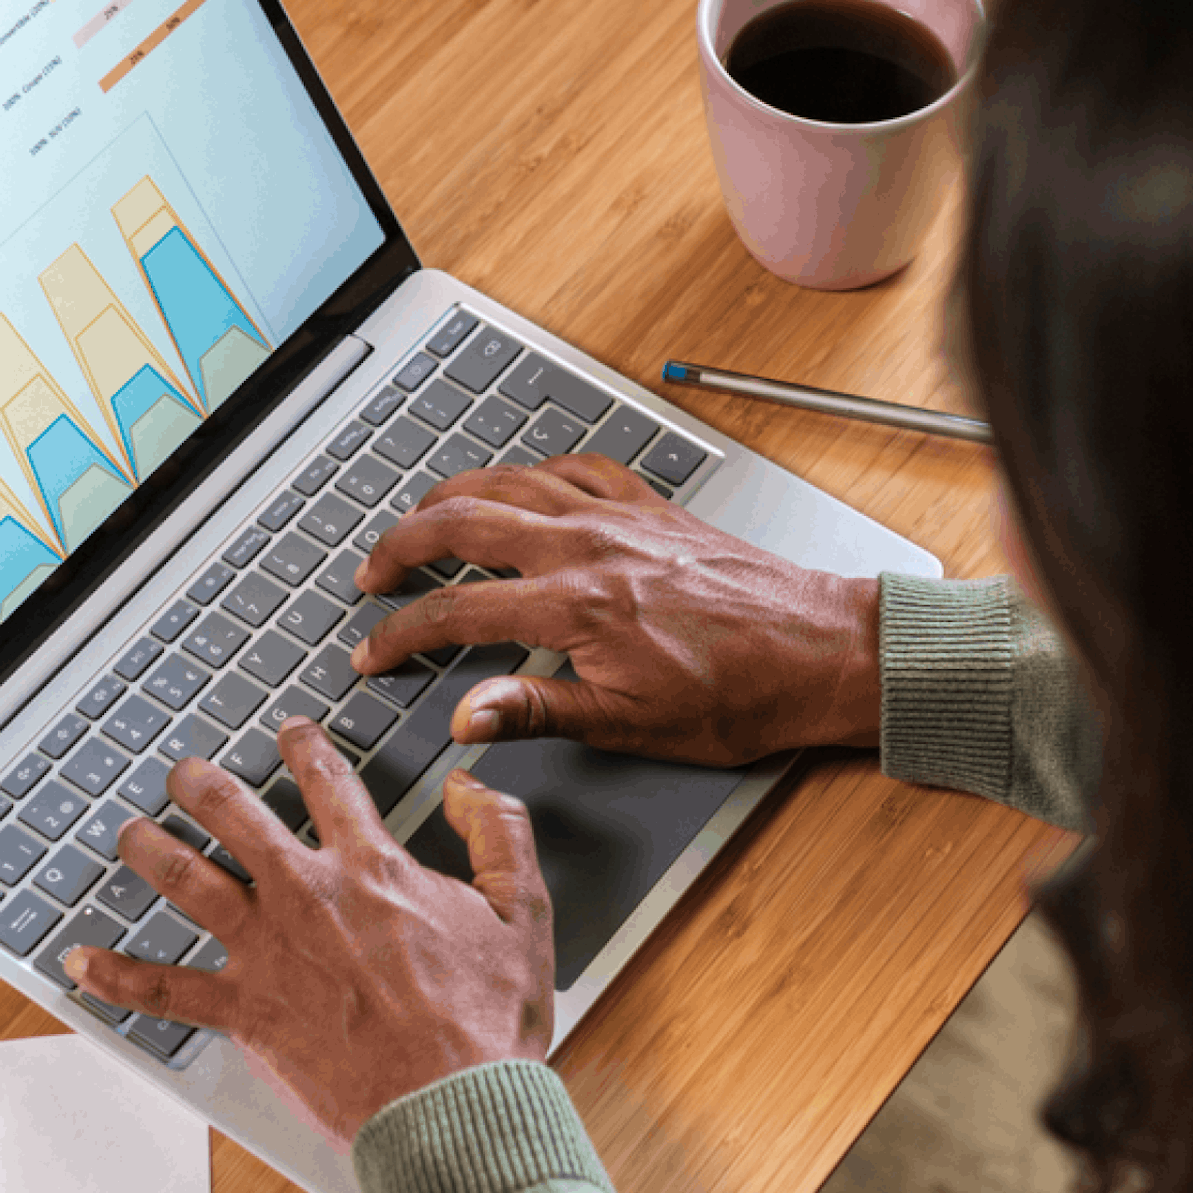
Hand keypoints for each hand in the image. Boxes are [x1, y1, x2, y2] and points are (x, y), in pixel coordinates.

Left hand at [68, 719, 553, 1150]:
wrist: (452, 1105)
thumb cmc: (486, 1025)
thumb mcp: (522, 914)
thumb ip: (500, 836)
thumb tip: (473, 786)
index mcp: (373, 868)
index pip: (330, 782)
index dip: (307, 746)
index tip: (293, 732)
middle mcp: (308, 896)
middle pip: (237, 816)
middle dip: (204, 784)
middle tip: (185, 772)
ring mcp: (268, 952)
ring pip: (187, 882)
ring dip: (150, 850)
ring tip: (129, 833)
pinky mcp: (246, 1010)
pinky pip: (165, 990)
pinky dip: (117, 976)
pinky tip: (80, 962)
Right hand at [348, 452, 880, 767]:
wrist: (820, 650)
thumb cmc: (741, 694)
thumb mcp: (631, 726)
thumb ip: (538, 710)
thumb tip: (467, 715)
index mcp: (575, 605)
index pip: (457, 612)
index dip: (402, 634)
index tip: (375, 652)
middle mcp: (589, 546)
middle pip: (464, 520)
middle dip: (403, 543)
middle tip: (372, 571)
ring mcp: (620, 517)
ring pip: (511, 480)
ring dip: (452, 495)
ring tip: (420, 519)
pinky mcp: (651, 506)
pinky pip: (574, 467)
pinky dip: (532, 472)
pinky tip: (520, 484)